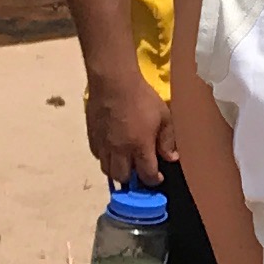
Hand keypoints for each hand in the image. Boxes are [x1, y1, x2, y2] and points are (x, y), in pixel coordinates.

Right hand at [84, 65, 171, 190]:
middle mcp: (119, 150)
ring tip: (125, 163)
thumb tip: (171, 158)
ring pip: (107, 169)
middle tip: (140, 170)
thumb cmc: (143, 98)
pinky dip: (106, 158)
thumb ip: (167, 140)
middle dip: (133, 178)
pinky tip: (113, 150)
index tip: (158, 178)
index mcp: (139, 146)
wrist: (114, 82)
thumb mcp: (164, 116)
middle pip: (123, 177)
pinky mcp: (92, 136)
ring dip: (117, 170)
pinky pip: (97, 156)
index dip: (153, 180)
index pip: (146, 174)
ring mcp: (103, 145)